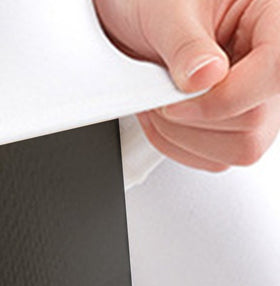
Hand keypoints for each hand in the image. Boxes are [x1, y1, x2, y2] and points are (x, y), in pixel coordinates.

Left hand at [93, 0, 279, 171]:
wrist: (130, 15)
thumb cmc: (151, 1)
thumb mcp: (164, 10)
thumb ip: (185, 44)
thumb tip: (206, 77)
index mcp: (273, 18)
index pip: (275, 73)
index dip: (225, 97)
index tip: (180, 96)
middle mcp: (271, 62)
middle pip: (255, 121)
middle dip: (194, 120)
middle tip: (161, 97)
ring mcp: (257, 99)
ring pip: (240, 149)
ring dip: (184, 138)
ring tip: (160, 107)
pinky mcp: (235, 125)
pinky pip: (218, 159)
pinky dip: (181, 148)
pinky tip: (166, 121)